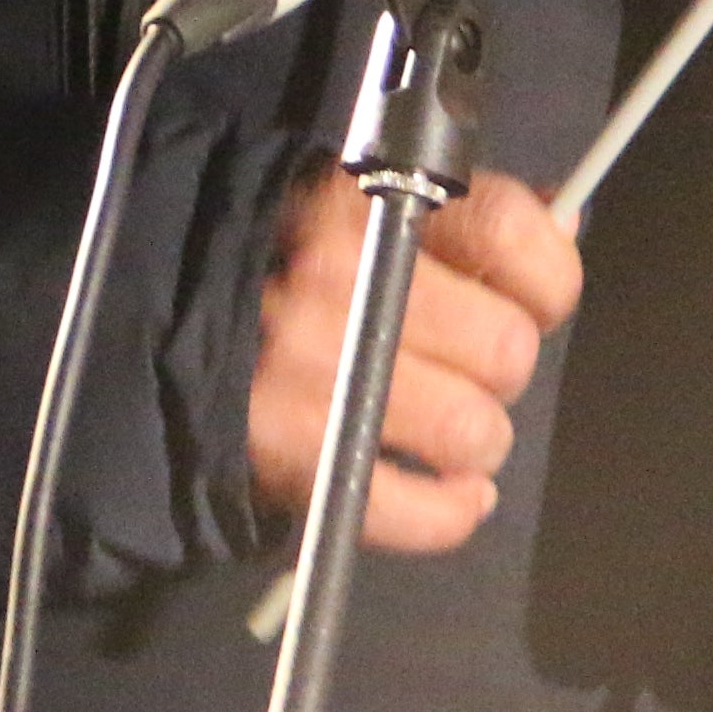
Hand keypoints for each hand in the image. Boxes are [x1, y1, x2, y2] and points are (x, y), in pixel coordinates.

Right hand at [241, 165, 580, 554]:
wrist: (152, 322)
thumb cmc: (275, 257)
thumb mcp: (359, 199)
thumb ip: (461, 211)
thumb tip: (561, 231)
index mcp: (364, 204)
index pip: (508, 232)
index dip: (544, 277)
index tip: (524, 295)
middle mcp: (343, 284)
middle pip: (505, 347)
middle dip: (499, 368)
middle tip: (463, 364)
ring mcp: (318, 377)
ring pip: (473, 431)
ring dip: (476, 441)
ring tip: (445, 427)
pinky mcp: (299, 460)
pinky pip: (417, 511)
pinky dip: (449, 512)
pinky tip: (453, 492)